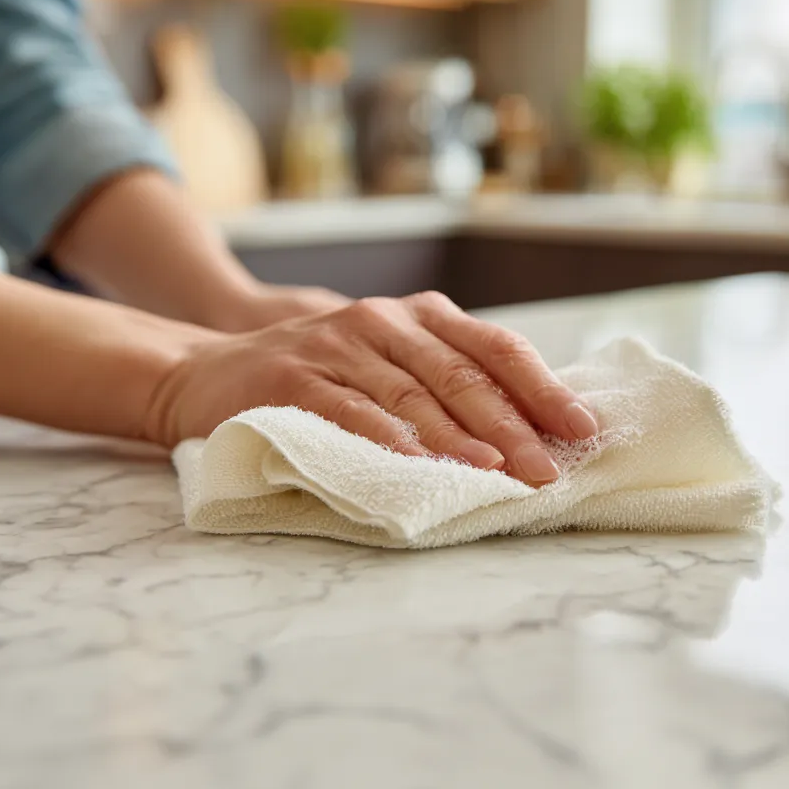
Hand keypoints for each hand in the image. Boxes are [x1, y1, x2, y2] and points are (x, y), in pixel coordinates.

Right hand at [144, 291, 599, 485]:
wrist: (206, 372)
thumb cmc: (315, 378)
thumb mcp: (384, 363)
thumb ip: (443, 380)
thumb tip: (533, 427)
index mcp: (416, 317)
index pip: (493, 348)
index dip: (541, 387)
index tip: (582, 428)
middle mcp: (381, 321)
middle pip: (461, 375)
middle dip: (512, 426)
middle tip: (549, 470)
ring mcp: (336, 346)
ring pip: (412, 394)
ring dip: (460, 437)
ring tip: (498, 472)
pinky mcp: (294, 379)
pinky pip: (351, 411)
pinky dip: (389, 440)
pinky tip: (420, 465)